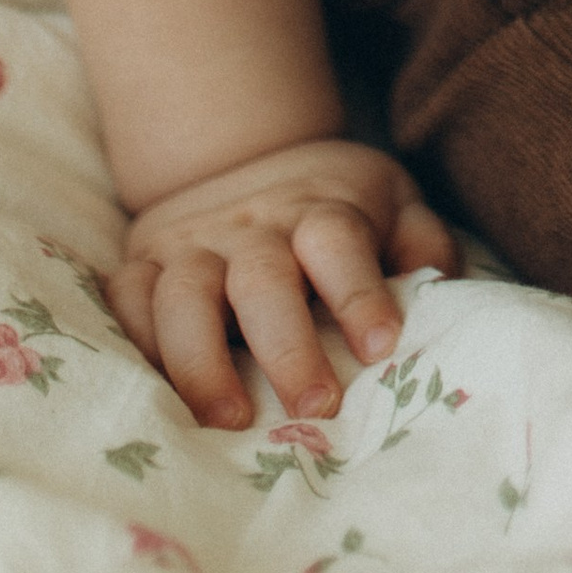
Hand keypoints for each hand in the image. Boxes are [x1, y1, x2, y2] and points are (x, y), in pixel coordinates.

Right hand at [110, 137, 461, 428]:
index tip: (382, 348)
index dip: (360, 293)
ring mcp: (191, 243)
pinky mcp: (143, 262)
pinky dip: (135, 344)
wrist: (240, 152)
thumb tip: (444, 288)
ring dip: (202, 360)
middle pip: (263, 278)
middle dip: (286, 346)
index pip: (338, 242)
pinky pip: (126, 300)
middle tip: (315, 408)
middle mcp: (252, 226)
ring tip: (229, 420)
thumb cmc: (334, 207)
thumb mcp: (392, 203)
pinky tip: (158, 396)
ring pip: (183, 294)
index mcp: (319, 209)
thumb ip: (422, 243)